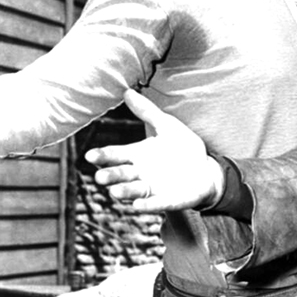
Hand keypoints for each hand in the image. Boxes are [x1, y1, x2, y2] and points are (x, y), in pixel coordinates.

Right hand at [85, 89, 223, 212]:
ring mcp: (152, 189)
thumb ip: (147, 111)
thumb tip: (127, 91)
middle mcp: (139, 173)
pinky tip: (138, 205)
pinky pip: (155, 204)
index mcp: (136, 155)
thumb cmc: (182, 147)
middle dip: (110, 176)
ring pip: (133, 191)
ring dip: (124, 191)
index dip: (102, 156)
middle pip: (120, 175)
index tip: (90, 155)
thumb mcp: (167, 126)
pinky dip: (147, 205)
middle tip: (100, 177)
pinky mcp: (167, 201)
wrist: (206, 169)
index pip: (115, 155)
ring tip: (115, 191)